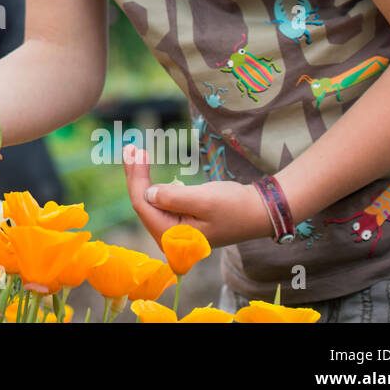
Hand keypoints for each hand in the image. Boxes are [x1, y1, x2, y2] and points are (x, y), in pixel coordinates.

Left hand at [122, 144, 273, 247]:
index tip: (135, 152)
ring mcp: (174, 233)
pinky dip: (152, 184)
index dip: (136, 178)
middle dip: (135, 176)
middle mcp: (170, 240)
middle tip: (130, 149)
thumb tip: (148, 193)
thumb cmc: (234, 206)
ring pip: (149, 203)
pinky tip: (145, 170)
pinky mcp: (180, 224)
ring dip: (141, 178)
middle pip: (143, 204)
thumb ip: (173, 198)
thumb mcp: (204, 200)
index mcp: (174, 239)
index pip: (144, 205)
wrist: (259, 212)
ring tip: (134, 154)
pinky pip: (159, 203)